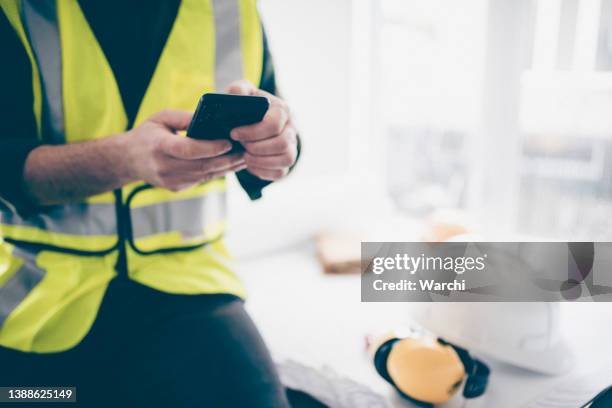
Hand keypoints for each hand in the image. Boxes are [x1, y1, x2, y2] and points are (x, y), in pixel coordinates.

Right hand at [124, 109, 245, 190]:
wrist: (128, 160)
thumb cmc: (147, 134)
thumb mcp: (161, 118)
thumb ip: (183, 117)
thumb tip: (208, 119)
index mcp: (159, 146)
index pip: (189, 149)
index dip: (210, 147)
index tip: (228, 142)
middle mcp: (164, 167)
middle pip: (202, 166)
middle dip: (226, 159)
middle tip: (245, 150)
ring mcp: (171, 180)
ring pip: (205, 175)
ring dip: (226, 168)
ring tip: (243, 157)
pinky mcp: (177, 187)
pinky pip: (201, 180)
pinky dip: (217, 172)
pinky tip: (229, 164)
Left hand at [226, 81, 297, 180]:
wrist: (252, 121)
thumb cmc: (246, 106)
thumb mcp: (241, 93)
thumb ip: (238, 90)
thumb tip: (238, 95)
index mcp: (282, 109)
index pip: (273, 124)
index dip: (252, 132)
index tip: (234, 133)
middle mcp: (291, 128)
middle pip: (282, 144)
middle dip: (256, 148)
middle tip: (241, 145)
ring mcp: (292, 146)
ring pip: (286, 160)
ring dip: (261, 161)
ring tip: (246, 156)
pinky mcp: (286, 161)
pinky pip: (281, 172)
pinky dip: (264, 171)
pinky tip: (251, 164)